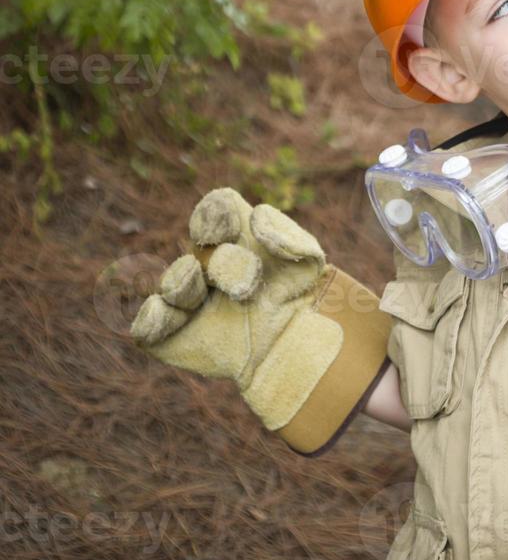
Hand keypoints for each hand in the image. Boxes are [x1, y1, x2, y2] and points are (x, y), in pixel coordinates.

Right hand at [130, 188, 390, 453]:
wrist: (294, 346)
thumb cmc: (299, 295)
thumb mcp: (308, 259)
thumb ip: (287, 234)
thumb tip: (255, 217)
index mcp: (232, 238)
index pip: (212, 213)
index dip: (213, 215)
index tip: (228, 228)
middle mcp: (203, 264)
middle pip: (199, 251)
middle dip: (222, 263)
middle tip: (247, 288)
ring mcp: (187, 299)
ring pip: (172, 285)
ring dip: (184, 285)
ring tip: (201, 293)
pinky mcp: (172, 333)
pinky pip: (147, 326)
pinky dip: (152, 320)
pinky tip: (170, 317)